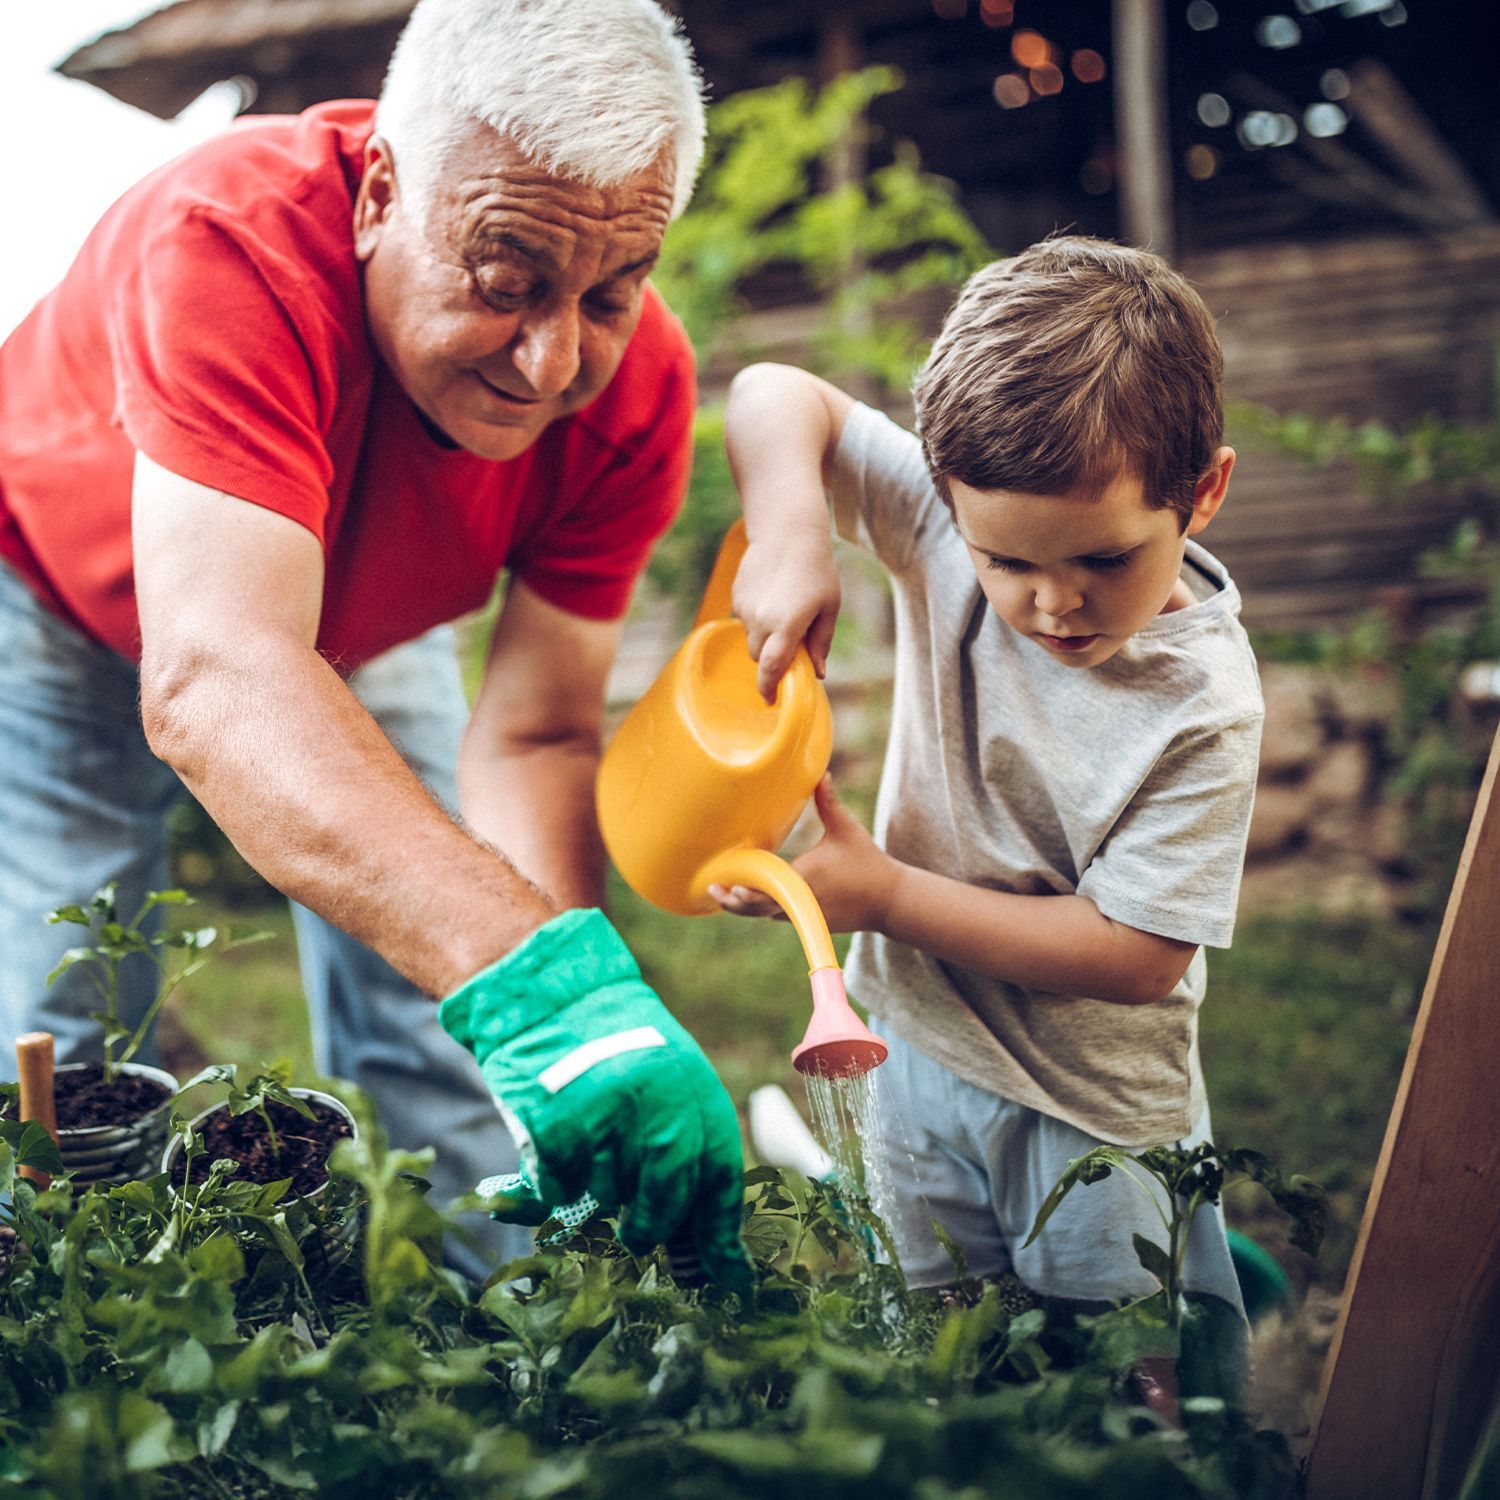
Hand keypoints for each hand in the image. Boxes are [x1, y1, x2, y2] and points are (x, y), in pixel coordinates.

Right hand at [439, 908, 750, 1292]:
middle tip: (638, 1233)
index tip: (728, 1276)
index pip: (718, 1172)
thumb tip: (718, 1248)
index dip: (720, 1230)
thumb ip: (688, 1144)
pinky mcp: (553, 1125)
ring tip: (588, 1162)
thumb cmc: (611, 1044)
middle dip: (652, 1224)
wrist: (545, 994)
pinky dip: (555, 1189)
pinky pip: (560, 1189)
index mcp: (692, 1085)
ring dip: (599, 1196)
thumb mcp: (666, 1078)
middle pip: (667, 1194)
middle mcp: (655, 1099)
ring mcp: (603, 1113)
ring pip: (609, 1194)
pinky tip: (554, 1157)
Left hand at [710, 776, 900, 934]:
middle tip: (715, 890)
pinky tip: (751, 899)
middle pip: (757, 908)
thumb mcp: (846, 829)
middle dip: (734, 902)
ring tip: (725, 895)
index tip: (724, 884)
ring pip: (766, 914)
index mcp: (803, 878)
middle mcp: (800, 901)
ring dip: (747, 907)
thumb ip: (828, 802)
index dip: (742, 890)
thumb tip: (821, 772)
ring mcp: (805, 915)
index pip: (765, 887)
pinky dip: (766, 908)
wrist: (890, 900)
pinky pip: (781, 915)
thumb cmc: (868, 862)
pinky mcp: (811, 922)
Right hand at [732, 533, 839, 702]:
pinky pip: (745, 619)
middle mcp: (761, 620)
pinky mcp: (737, 597)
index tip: (771, 701)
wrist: (788, 531)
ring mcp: (745, 608)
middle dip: (773, 660)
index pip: (771, 668)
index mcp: (787, 625)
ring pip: (752, 638)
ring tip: (786, 609)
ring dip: (766, 637)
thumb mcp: (829, 608)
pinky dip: (758, 618)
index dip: (769, 688)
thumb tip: (819, 674)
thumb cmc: (817, 569)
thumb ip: (821, 643)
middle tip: (792, 647)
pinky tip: (774, 595)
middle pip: (760, 657)